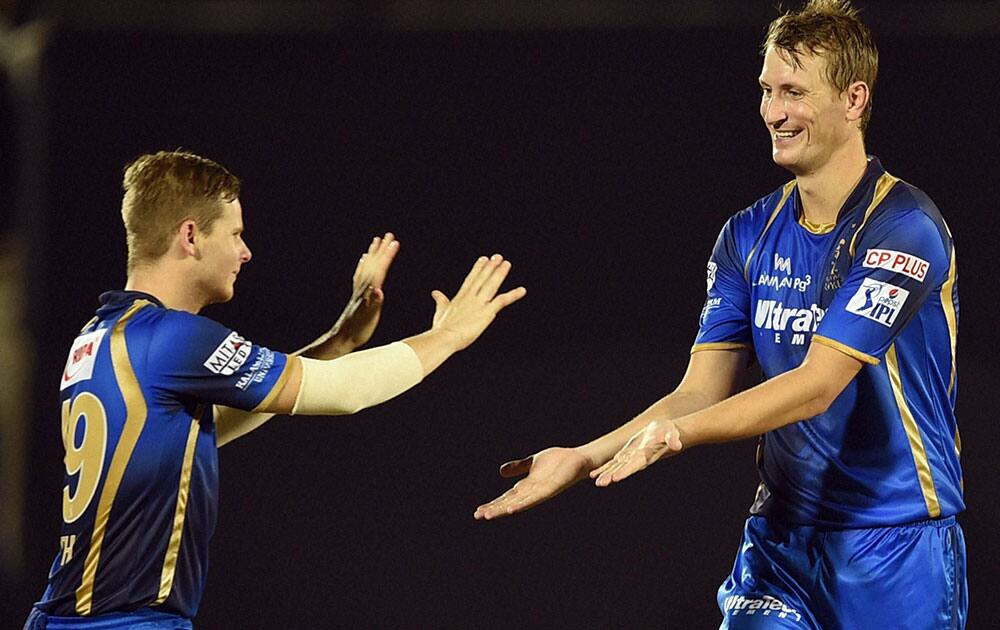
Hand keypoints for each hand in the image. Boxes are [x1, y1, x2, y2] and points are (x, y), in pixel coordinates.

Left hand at [333, 233, 400, 348]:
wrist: (342, 337)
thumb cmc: (358, 329)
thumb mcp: (369, 318)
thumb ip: (374, 303)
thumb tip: (379, 290)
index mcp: (369, 291)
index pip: (380, 269)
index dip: (388, 255)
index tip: (395, 242)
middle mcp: (363, 287)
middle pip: (374, 263)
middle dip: (382, 249)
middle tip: (389, 235)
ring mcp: (358, 290)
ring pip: (367, 266)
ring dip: (373, 253)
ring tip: (376, 241)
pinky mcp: (357, 295)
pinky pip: (360, 274)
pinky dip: (364, 264)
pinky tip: (364, 260)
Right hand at [430, 254, 525, 350]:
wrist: (444, 337)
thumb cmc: (441, 329)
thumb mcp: (440, 311)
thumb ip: (440, 300)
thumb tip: (435, 292)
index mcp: (460, 298)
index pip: (471, 279)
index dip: (478, 269)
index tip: (483, 259)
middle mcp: (470, 297)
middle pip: (482, 278)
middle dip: (491, 267)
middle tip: (498, 257)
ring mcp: (479, 304)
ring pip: (492, 285)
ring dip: (500, 273)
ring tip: (506, 264)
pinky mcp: (487, 313)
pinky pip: (502, 301)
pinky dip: (513, 295)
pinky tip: (522, 290)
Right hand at [474, 447, 591, 519]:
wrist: (577, 459)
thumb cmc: (557, 461)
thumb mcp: (532, 462)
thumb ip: (518, 467)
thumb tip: (501, 472)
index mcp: (526, 486)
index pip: (506, 497)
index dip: (493, 504)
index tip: (478, 511)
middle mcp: (532, 492)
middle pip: (509, 502)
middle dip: (494, 509)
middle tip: (478, 516)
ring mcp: (540, 492)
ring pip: (519, 503)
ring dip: (504, 509)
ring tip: (490, 515)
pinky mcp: (551, 489)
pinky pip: (535, 498)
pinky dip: (522, 504)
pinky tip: (512, 509)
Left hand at [589, 419, 682, 486]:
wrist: (664, 432)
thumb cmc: (669, 432)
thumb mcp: (671, 433)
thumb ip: (673, 440)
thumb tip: (677, 446)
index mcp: (645, 456)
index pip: (634, 465)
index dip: (625, 471)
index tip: (616, 478)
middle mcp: (636, 460)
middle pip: (622, 469)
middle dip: (611, 476)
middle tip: (600, 484)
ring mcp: (630, 458)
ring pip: (616, 468)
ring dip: (606, 474)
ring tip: (596, 482)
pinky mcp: (626, 454)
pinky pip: (613, 463)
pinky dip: (604, 468)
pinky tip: (594, 474)